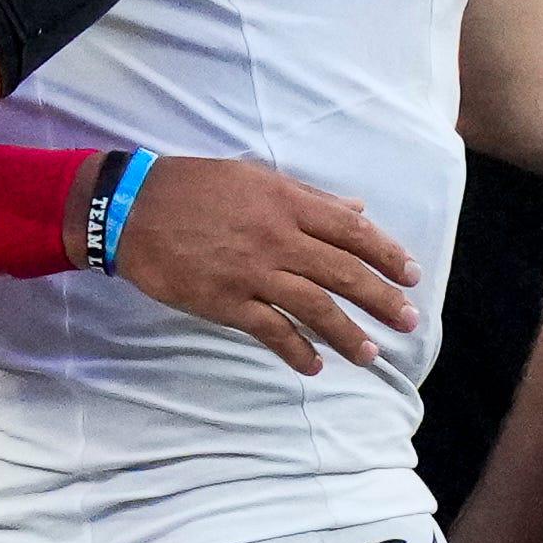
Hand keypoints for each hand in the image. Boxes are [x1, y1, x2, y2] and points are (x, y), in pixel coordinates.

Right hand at [103, 155, 420, 374]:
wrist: (131, 210)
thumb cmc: (191, 187)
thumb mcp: (253, 177)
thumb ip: (307, 196)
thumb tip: (355, 209)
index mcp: (286, 203)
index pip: (351, 232)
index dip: (387, 254)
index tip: (411, 274)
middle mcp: (276, 238)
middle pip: (343, 273)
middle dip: (381, 299)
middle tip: (408, 320)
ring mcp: (252, 273)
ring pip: (314, 307)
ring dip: (347, 334)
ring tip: (370, 355)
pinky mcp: (226, 302)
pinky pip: (271, 331)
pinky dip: (296, 351)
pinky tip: (313, 365)